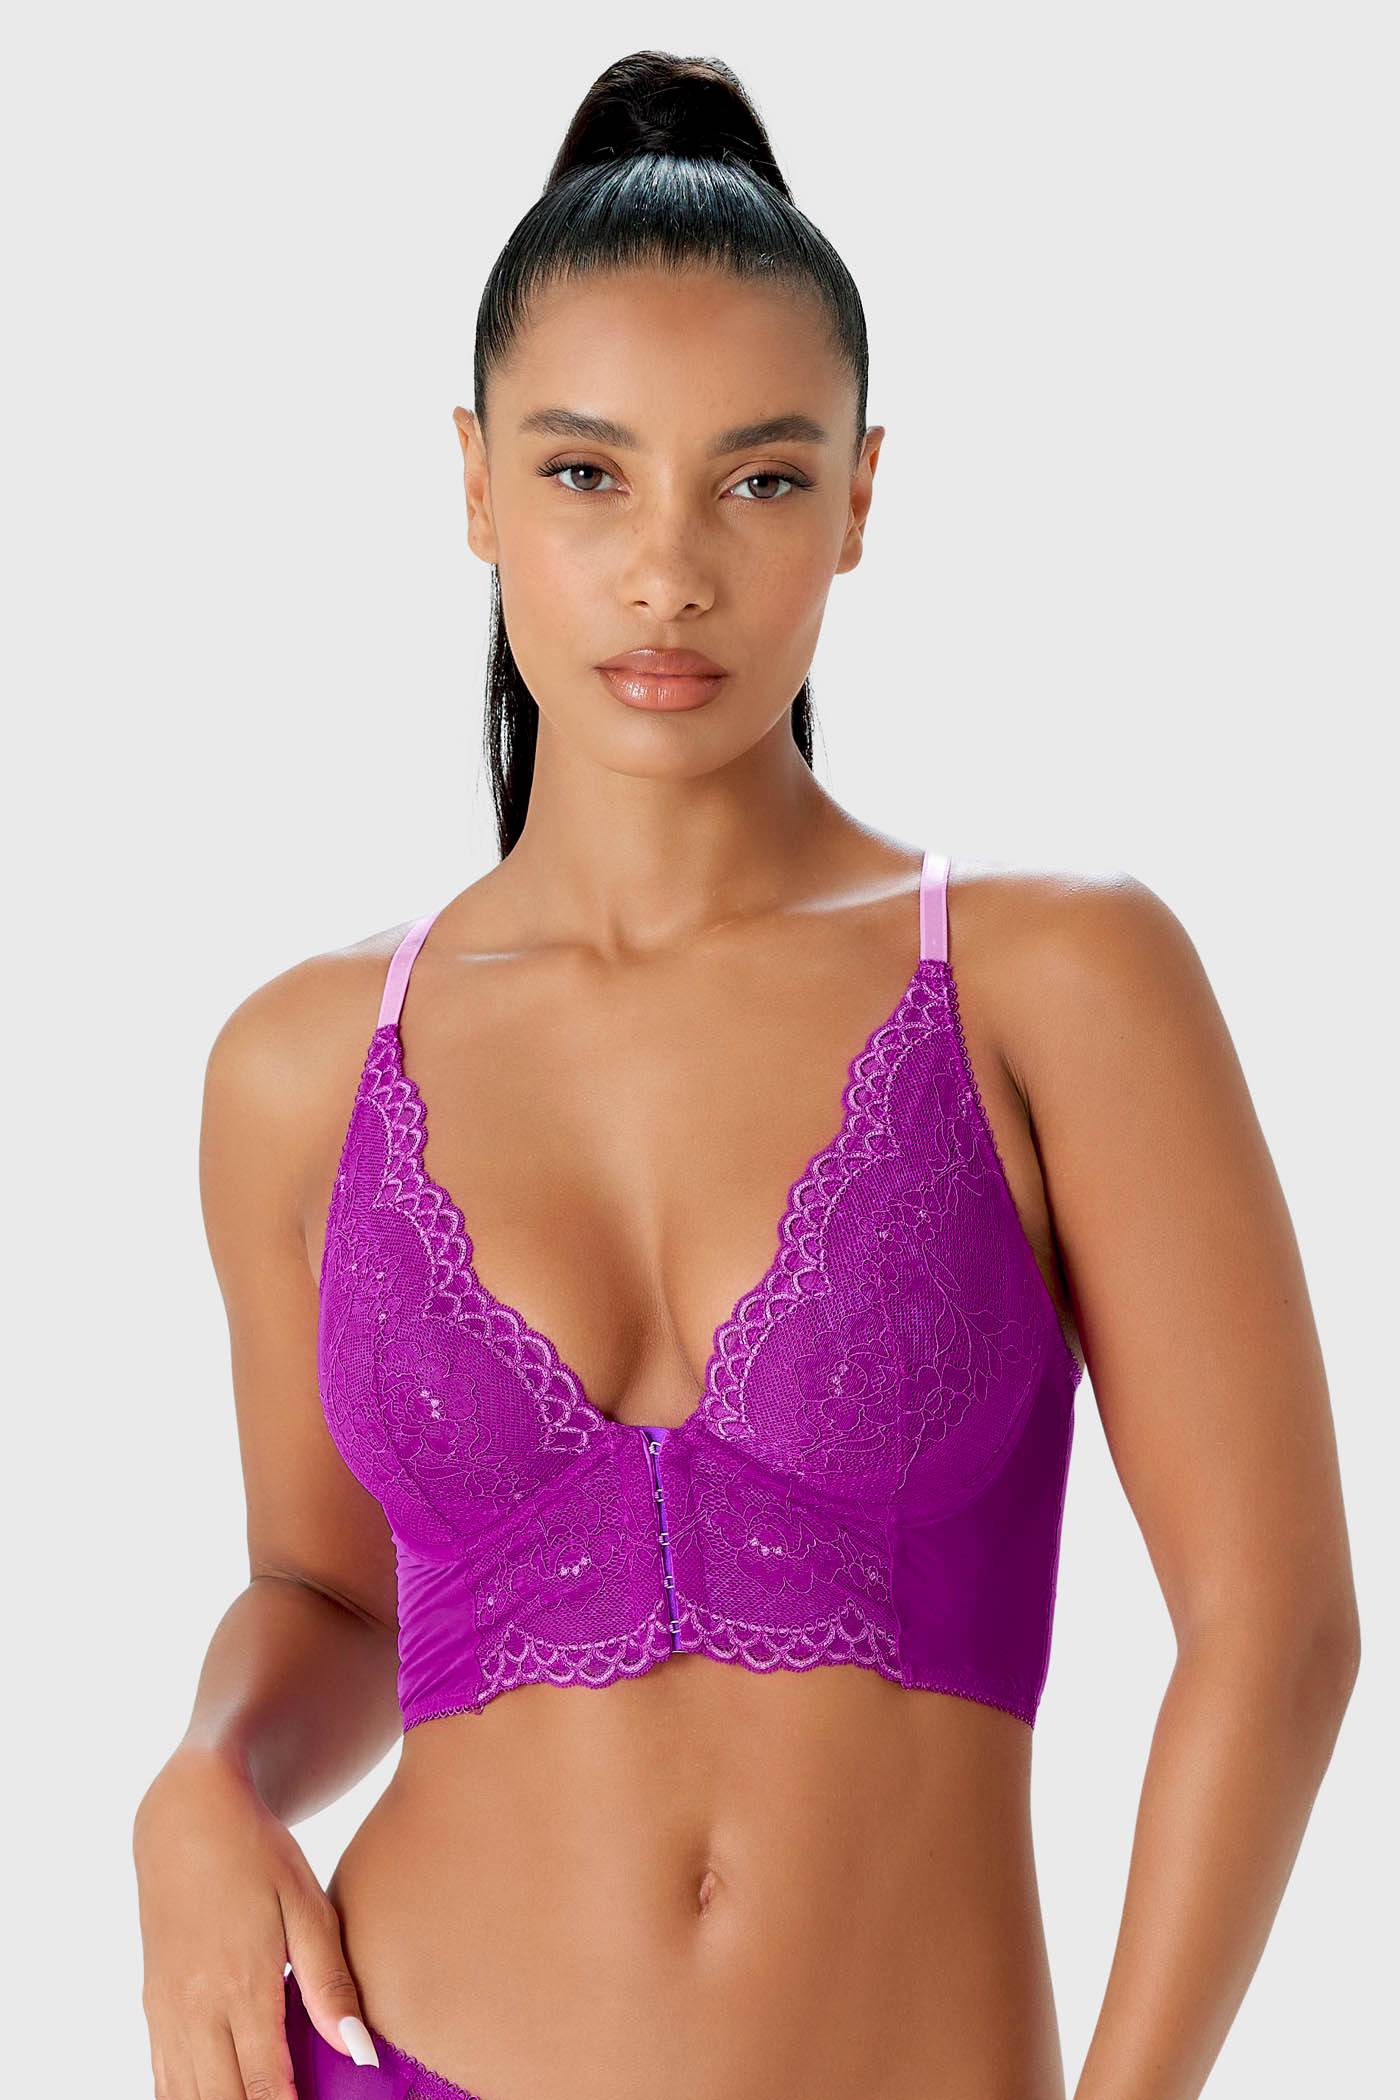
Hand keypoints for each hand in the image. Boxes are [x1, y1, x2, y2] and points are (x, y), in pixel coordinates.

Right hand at [133, 1743, 379, 2096]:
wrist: (187, 1814)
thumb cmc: (257, 1853)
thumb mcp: (305, 1904)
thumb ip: (330, 1981)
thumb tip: (358, 2051)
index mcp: (240, 1984)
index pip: (265, 2084)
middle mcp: (195, 2007)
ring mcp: (165, 2010)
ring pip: (185, 2097)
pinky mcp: (152, 2005)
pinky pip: (163, 2077)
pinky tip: (212, 2099)